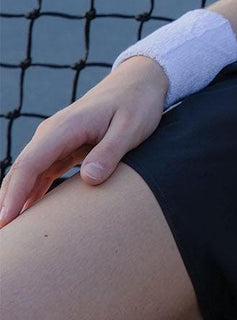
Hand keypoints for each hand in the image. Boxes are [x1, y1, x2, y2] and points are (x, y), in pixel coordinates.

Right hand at [0, 56, 169, 226]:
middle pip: (20, 172)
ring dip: (15, 201)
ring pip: (27, 175)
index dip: (15, 194)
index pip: (30, 164)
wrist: (139, 82)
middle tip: (5, 237)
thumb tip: (89, 179)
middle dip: (6, 203)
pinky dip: (30, 193)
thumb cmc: (137, 103)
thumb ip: (110, 152)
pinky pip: (40, 174)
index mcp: (65, 127)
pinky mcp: (63, 148)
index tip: (6, 221)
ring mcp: (55, 141)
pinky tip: (26, 216)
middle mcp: (52, 134)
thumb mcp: (131, 127)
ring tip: (13, 234)